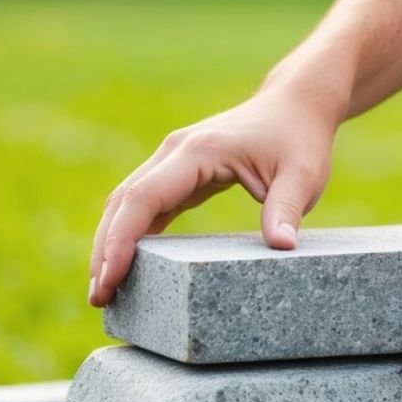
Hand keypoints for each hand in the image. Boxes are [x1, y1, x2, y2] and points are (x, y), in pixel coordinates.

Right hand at [89, 87, 335, 305]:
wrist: (295, 104)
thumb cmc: (299, 139)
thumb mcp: (302, 175)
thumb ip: (287, 209)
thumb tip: (282, 247)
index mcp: (198, 152)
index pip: (144, 197)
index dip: (122, 240)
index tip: (110, 277)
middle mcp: (175, 153)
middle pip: (123, 203)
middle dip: (105, 250)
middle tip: (99, 297)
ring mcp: (173, 161)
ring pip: (127, 204)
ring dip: (111, 244)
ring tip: (104, 290)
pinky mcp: (180, 173)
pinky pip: (146, 205)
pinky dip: (131, 235)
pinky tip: (126, 266)